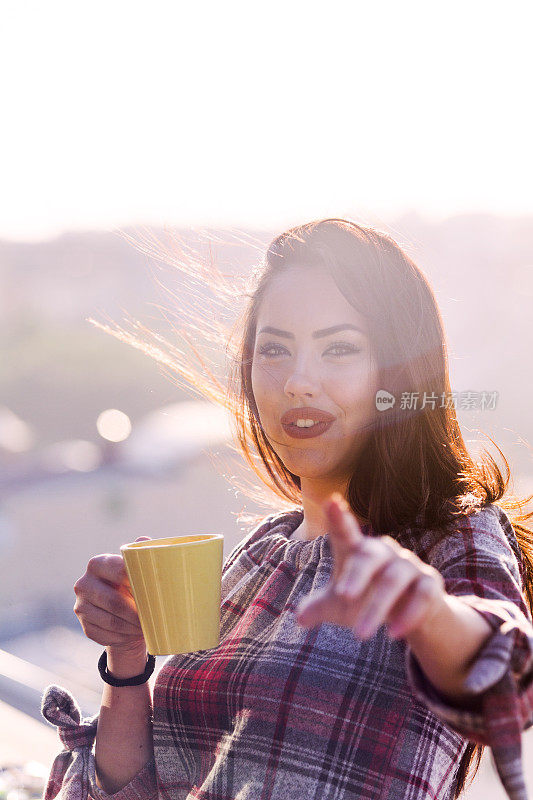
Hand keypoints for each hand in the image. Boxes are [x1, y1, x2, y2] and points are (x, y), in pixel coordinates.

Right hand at [73, 536, 151, 652]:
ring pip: (111, 621)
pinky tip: (132, 633)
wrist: (124, 612)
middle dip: (136, 612)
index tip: (153, 589)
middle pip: (114, 601)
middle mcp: (83, 584)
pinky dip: (123, 636)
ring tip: (146, 626)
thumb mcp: (138, 567)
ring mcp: (81, 607)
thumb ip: (141, 551)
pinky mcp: (85, 627)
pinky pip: (106, 635)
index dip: (136, 580)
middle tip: (153, 616)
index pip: (117, 570)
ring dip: (131, 626)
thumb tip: (143, 540)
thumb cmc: (135, 584)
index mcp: (97, 564)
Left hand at [295, 494, 445, 640]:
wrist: (411, 613)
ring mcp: (409, 566)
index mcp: (358, 551)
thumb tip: (298, 618)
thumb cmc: (367, 599)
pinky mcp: (430, 584)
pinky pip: (422, 596)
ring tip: (360, 635)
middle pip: (369, 555)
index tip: (331, 501)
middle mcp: (384, 552)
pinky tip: (393, 633)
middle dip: (357, 574)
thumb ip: (319, 608)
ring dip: (377, 608)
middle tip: (343, 595)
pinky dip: (408, 615)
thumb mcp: (341, 606)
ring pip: (393, 580)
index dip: (339, 517)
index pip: (346, 532)